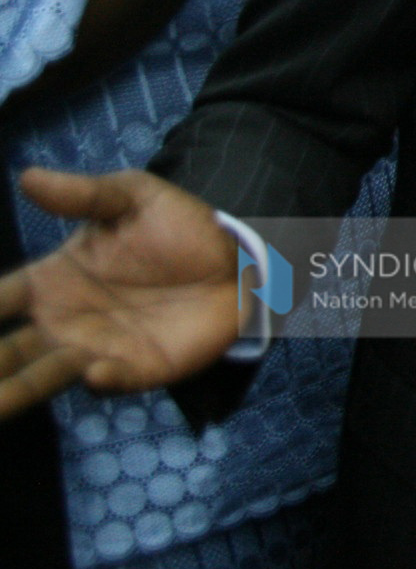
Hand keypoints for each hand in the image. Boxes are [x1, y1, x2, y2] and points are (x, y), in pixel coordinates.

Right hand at [0, 168, 242, 419]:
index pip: (0, 300)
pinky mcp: (138, 369)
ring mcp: (96, 349)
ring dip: (16, 392)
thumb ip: (83, 195)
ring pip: (42, 378)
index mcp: (50, 280)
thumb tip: (28, 176)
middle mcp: (62, 321)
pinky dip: (101, 380)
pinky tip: (94, 373)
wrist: (238, 258)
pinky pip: (111, 381)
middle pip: (7, 351)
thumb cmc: (176, 225)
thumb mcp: (132, 197)